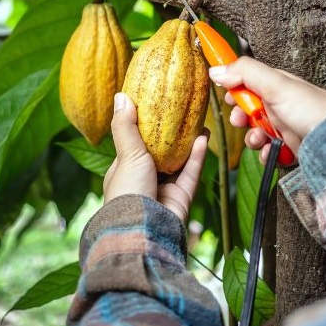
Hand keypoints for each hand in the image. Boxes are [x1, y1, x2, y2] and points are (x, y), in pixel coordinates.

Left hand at [103, 93, 208, 222]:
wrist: (142, 229)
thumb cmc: (128, 191)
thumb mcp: (126, 154)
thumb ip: (125, 126)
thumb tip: (121, 97)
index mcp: (124, 173)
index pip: (134, 147)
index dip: (144, 129)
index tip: (155, 109)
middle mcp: (143, 181)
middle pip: (160, 154)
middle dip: (172, 136)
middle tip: (182, 114)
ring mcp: (163, 191)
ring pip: (179, 163)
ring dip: (189, 144)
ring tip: (199, 123)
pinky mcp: (181, 198)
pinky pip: (190, 174)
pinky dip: (197, 157)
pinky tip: (204, 138)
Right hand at [209, 57, 325, 162]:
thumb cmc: (313, 108)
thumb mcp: (276, 84)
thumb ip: (245, 72)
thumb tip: (216, 69)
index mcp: (275, 85)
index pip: (246, 83)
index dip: (234, 90)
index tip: (229, 98)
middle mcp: (279, 105)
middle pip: (247, 110)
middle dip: (241, 117)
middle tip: (242, 120)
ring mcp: (284, 127)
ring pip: (256, 133)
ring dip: (253, 138)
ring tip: (260, 138)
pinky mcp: (289, 148)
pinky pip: (268, 152)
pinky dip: (266, 154)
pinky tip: (272, 152)